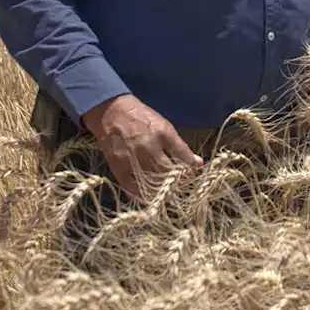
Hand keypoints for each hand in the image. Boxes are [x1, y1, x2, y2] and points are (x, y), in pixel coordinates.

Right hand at [82, 94, 203, 202]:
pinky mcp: (119, 169)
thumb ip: (180, 147)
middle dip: (177, 181)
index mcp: (163, 134)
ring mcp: (133, 160)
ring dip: (162, 191)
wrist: (111, 112)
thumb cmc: (142, 118)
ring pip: (152, 184)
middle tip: (179, 186)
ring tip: (166, 192)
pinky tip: (149, 196)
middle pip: (168, 173)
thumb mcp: (164, 127)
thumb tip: (198, 163)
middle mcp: (148, 148)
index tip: (191, 174)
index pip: (183, 157)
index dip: (190, 169)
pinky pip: (133, 190)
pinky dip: (142, 196)